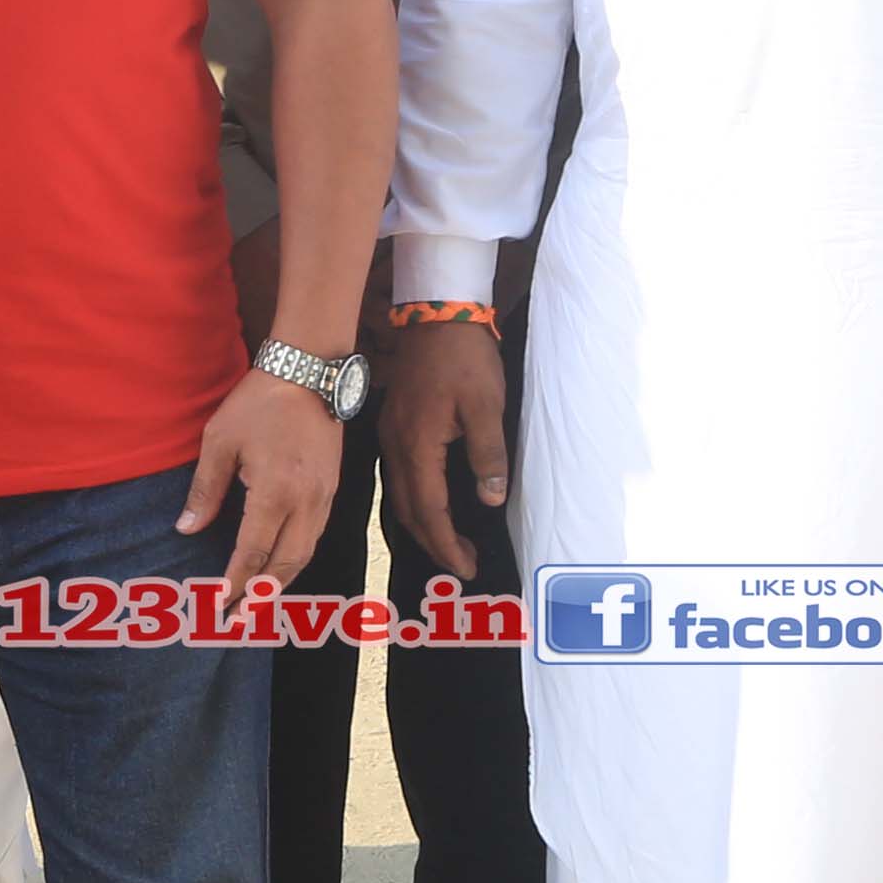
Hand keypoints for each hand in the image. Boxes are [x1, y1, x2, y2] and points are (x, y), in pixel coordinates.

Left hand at [177, 372, 340, 592]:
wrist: (309, 371)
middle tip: (239, 621)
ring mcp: (324, 497)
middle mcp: (306, 501)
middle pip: (285, 564)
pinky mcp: (333, 489)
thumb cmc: (258, 403)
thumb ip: (205, 490)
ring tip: (258, 604)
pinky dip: (296, 558)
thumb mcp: (219, 441)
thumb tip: (187, 528)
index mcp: (275, 491)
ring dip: (281, 582)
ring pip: (305, 553)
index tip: (216, 605)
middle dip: (261, 596)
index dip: (234, 583)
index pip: (252, 552)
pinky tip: (281, 568)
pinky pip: (315, 535)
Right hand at [378, 321, 511, 582]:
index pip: (429, 511)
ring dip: (423, 525)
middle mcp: (397, 447)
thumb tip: (491, 500)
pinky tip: (431, 505)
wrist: (436, 315)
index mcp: (418, 446)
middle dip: (434, 543)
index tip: (468, 567)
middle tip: (463, 564)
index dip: (447, 544)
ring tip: (450, 543)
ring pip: (400, 497)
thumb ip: (488, 455)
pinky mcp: (394, 426)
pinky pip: (399, 478)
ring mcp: (391, 436)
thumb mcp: (487, 406)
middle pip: (408, 512)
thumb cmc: (465, 358)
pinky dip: (415, 502)